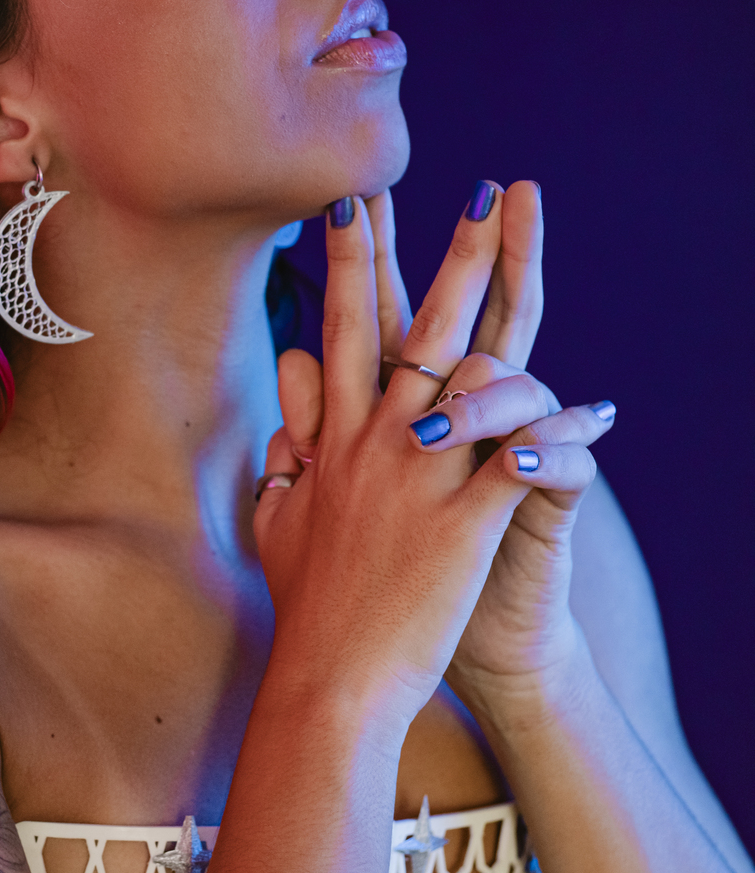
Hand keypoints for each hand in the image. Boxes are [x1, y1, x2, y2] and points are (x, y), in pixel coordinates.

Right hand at [253, 185, 586, 723]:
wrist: (330, 677)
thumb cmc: (307, 605)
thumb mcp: (277, 519)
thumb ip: (287, 458)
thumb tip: (290, 419)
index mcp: (334, 439)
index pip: (340, 329)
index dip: (346, 262)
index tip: (348, 202)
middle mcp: (376, 442)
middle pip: (415, 326)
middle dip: (453, 254)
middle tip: (483, 194)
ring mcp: (421, 478)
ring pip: (470, 371)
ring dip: (506, 310)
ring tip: (540, 268)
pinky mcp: (464, 522)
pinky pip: (521, 458)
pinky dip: (559, 437)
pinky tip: (595, 418)